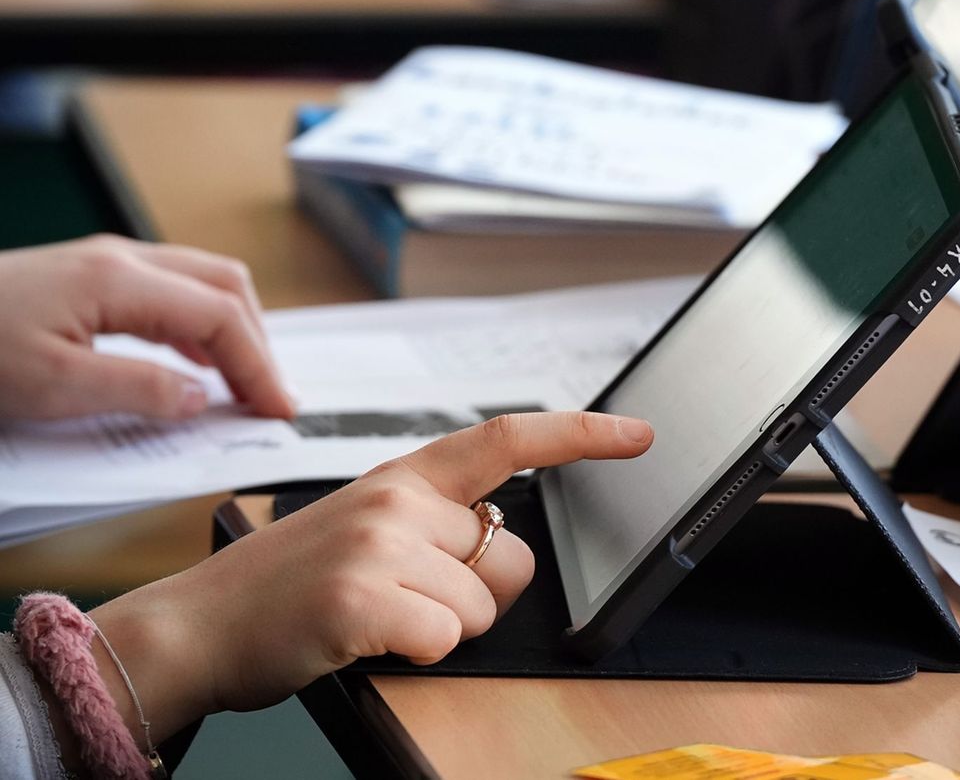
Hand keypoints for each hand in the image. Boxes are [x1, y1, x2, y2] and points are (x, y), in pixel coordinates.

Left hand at [0, 235, 292, 419]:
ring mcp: (106, 263)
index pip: (220, 318)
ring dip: (234, 331)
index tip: (277, 409)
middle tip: (270, 396)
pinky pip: (171, 291)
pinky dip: (201, 326)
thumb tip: (200, 398)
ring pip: (202, 283)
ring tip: (244, 382)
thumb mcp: (52, 386)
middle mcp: (122, 260)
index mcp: (120, 281)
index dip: (258, 366)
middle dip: (259, 343)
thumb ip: (138, 391)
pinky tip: (195, 363)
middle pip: (225, 287)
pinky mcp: (89, 276)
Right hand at [86, 411, 654, 745]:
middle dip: (482, 595)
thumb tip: (499, 546)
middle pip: (510, 560)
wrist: (196, 627)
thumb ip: (433, 522)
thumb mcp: (362, 527)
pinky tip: (365, 638)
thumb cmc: (285, 584)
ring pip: (481, 609)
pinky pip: (445, 639)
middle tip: (410, 600)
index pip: (507, 439)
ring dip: (440, 629)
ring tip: (374, 617)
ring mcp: (380, 546)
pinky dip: (416, 653)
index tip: (637, 434)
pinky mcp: (364, 599)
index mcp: (402, 477)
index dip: (581, 436)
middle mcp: (397, 500)